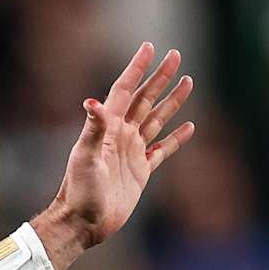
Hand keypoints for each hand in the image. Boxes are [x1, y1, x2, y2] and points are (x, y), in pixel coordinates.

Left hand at [37, 42, 196, 268]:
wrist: (83, 222)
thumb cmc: (79, 190)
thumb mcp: (84, 158)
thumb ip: (92, 129)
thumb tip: (92, 101)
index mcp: (107, 128)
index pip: (124, 90)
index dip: (136, 68)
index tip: (149, 47)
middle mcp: (120, 136)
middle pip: (144, 99)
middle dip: (160, 78)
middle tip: (176, 55)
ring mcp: (132, 152)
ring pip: (156, 119)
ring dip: (171, 101)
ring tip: (188, 81)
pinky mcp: (141, 171)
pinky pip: (162, 149)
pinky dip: (176, 138)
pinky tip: (189, 126)